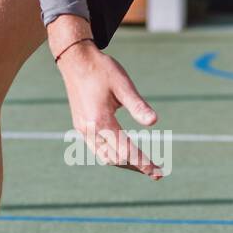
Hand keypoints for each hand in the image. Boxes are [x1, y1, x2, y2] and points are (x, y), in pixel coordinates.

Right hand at [49, 16, 162, 179]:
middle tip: (157, 172)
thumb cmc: (101, 69)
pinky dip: (113, 154)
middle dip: (136, 166)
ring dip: (125, 163)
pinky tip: (125, 152)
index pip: (126, 150)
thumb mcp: (123, 85)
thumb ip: (138, 105)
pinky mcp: (81, 126)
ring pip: (105, 157)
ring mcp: (83, 129)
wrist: (75, 59)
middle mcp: (89, 130)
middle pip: (116, 159)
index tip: (157, 171)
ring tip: (143, 166)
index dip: (143, 162)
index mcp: (100, 121)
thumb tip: (154, 122)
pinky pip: (98, 149)